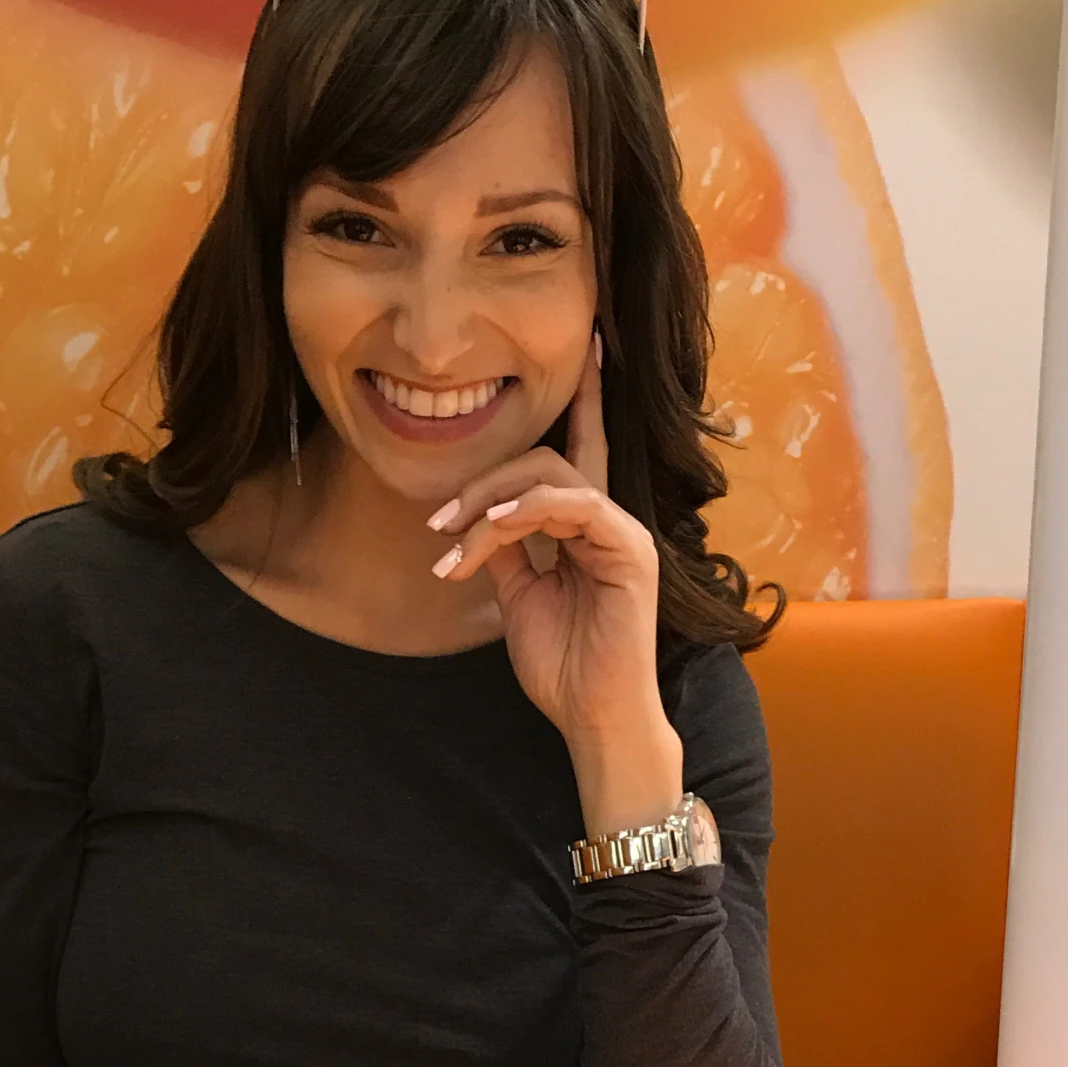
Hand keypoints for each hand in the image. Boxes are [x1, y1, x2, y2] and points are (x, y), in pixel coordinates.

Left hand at [428, 339, 681, 829]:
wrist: (594, 720)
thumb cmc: (563, 669)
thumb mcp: (519, 598)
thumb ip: (505, 549)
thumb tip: (478, 517)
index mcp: (587, 529)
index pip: (580, 451)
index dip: (585, 399)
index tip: (584, 346)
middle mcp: (610, 521)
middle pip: (546, 458)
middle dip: (482, 483)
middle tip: (437, 523)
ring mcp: (623, 533)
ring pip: (551, 475)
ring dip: (489, 502)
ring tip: (451, 541)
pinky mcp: (630, 550)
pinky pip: (571, 504)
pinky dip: (522, 513)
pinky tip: (489, 534)